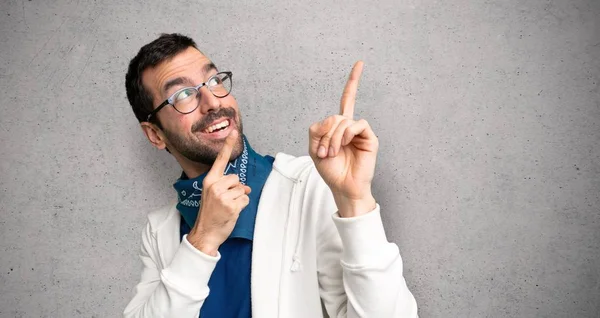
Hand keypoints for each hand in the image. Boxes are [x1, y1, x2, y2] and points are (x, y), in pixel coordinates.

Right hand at [187, 130, 251, 255]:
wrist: (205, 233)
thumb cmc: (210, 215)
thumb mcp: (213, 196)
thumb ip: (227, 187)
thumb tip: (245, 186)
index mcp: (209, 181)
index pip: (220, 160)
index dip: (227, 146)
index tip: (233, 132)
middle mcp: (215, 186)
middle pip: (237, 178)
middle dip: (236, 189)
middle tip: (225, 202)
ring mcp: (223, 196)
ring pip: (242, 189)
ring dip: (239, 198)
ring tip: (228, 208)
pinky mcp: (232, 205)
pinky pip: (245, 199)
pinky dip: (242, 206)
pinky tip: (232, 212)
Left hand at [309, 61, 377, 216]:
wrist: (343, 187)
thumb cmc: (331, 170)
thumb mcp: (314, 149)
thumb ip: (316, 129)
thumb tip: (334, 120)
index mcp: (339, 126)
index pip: (346, 99)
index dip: (353, 82)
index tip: (360, 63)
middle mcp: (351, 126)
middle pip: (334, 116)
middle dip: (325, 135)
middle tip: (325, 153)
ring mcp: (361, 132)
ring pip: (343, 121)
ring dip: (333, 138)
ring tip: (332, 153)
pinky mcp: (370, 138)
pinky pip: (357, 124)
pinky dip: (347, 134)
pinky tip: (345, 145)